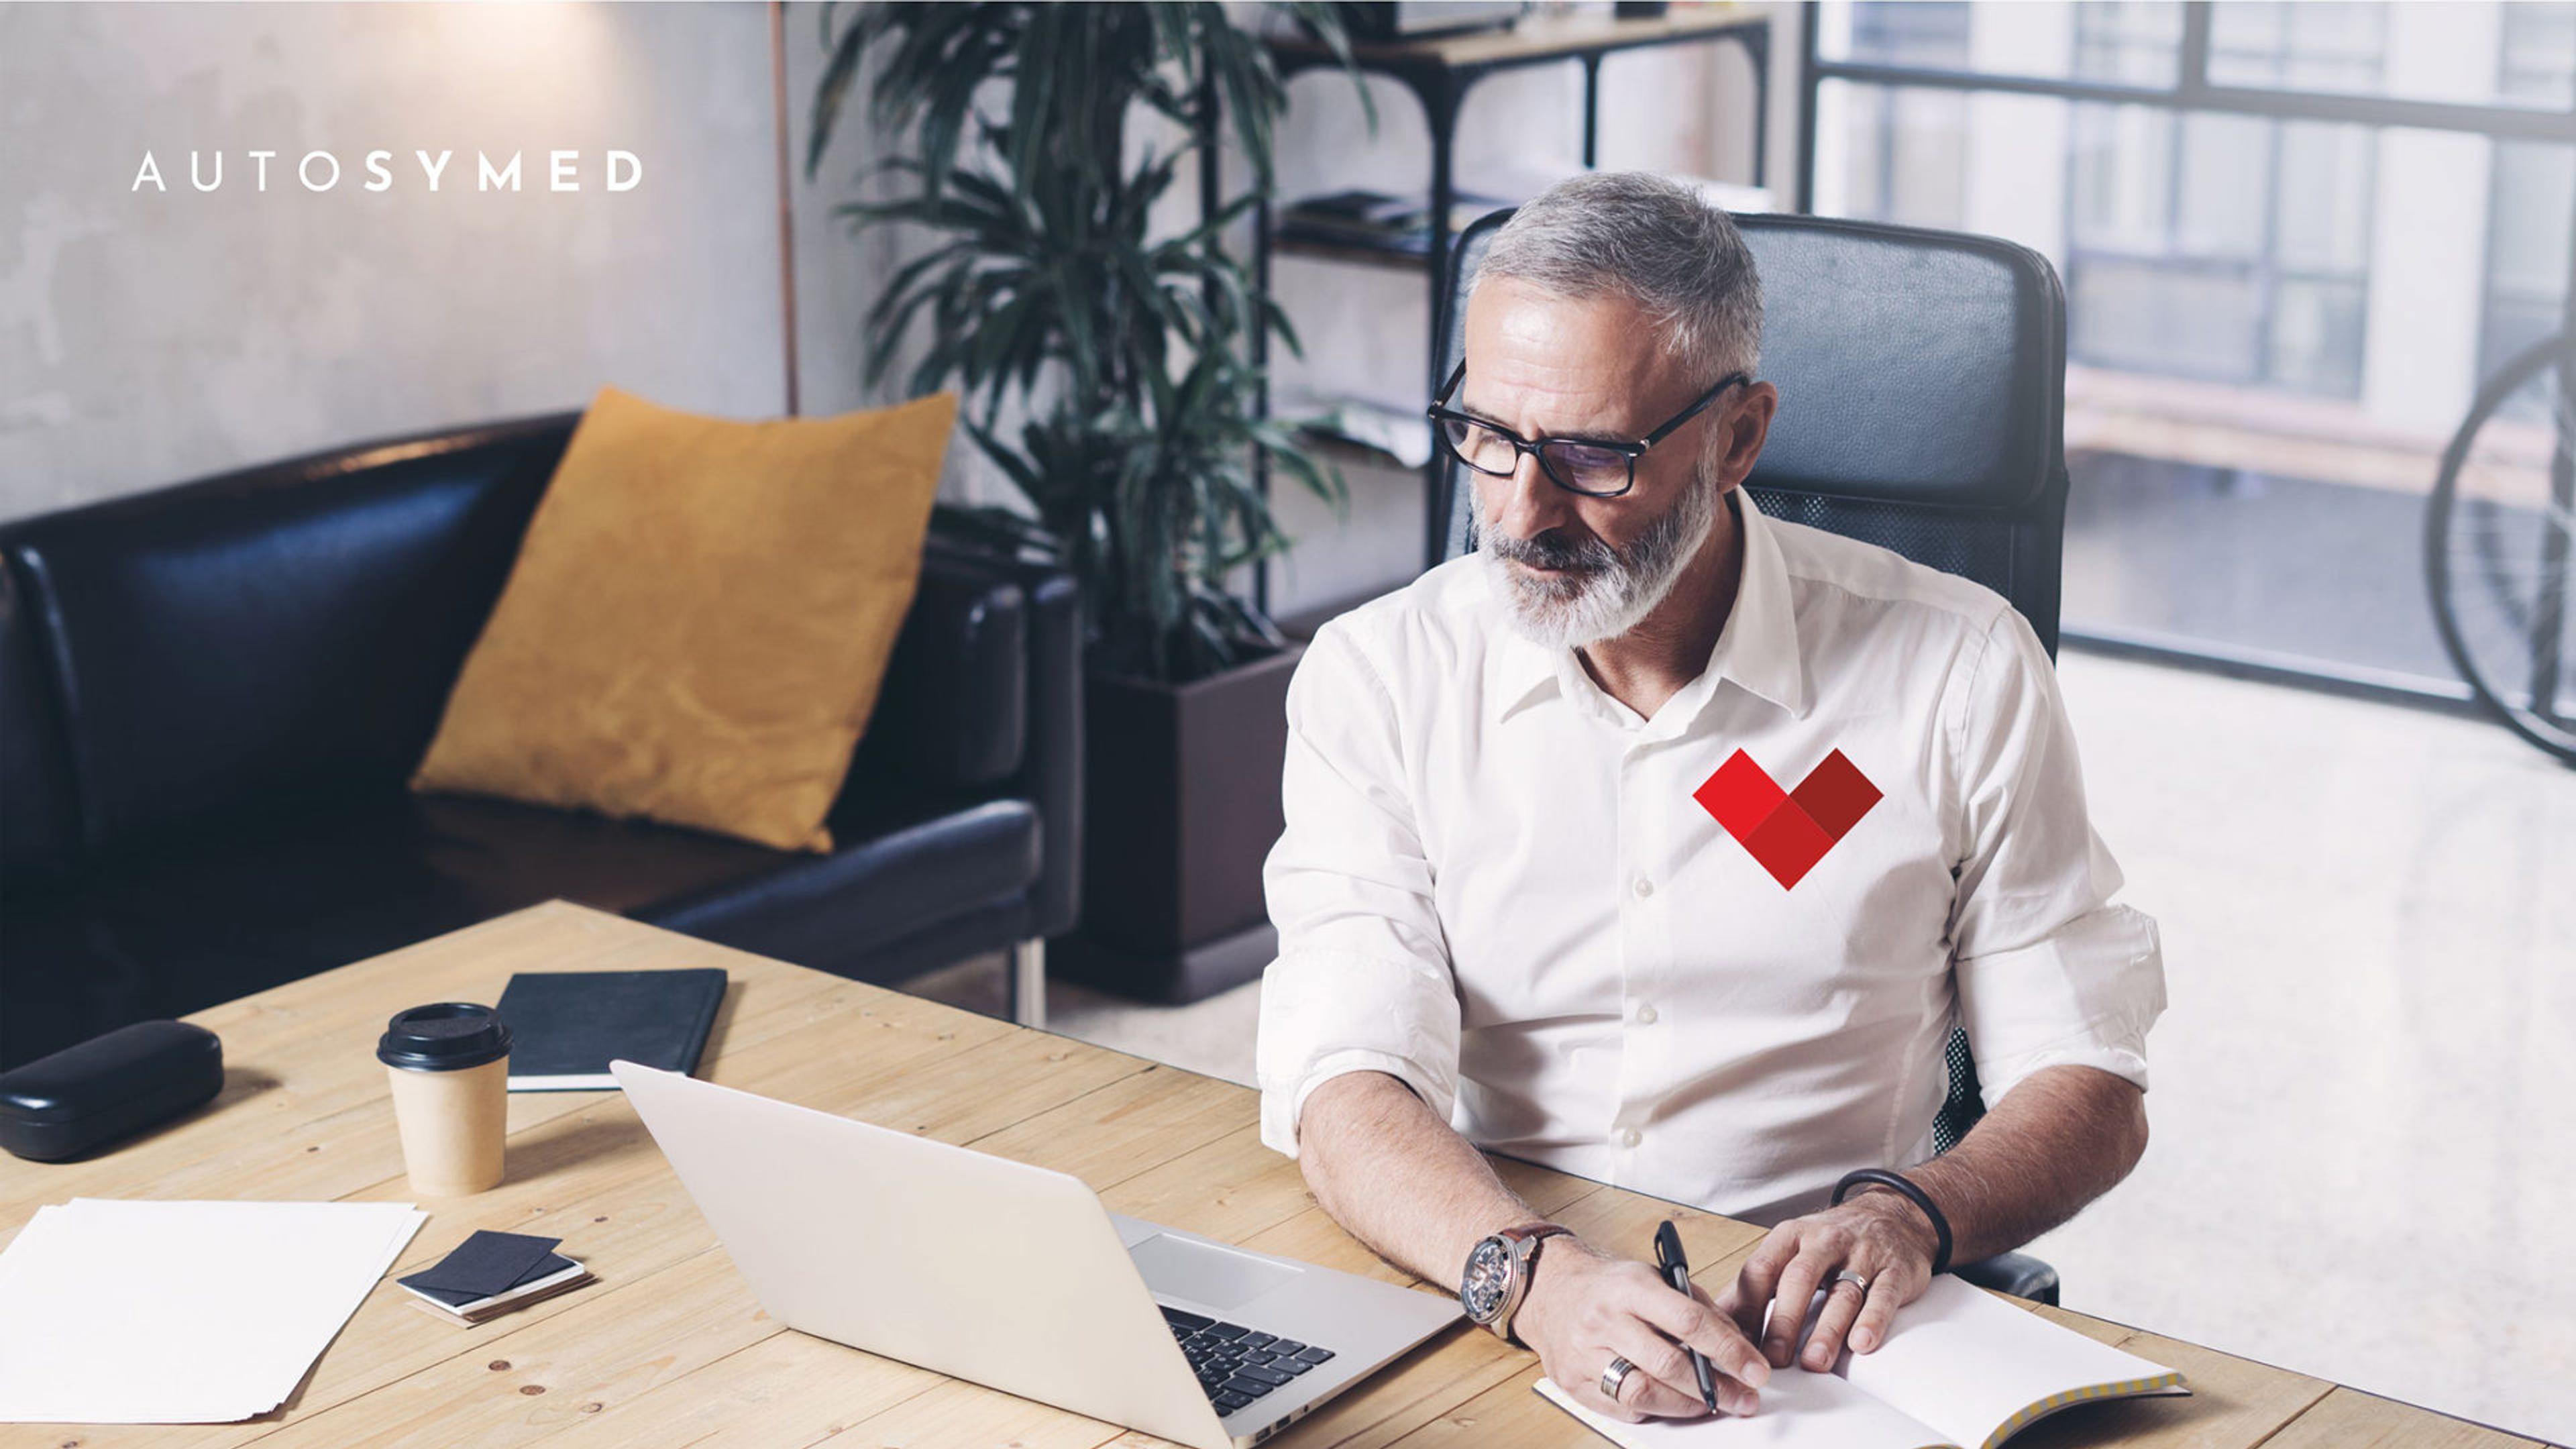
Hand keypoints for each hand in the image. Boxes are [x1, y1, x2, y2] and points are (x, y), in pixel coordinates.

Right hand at [1515, 1235, 1770, 1422]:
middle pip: (1667, 1363)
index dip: (1728, 1348)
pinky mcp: (1573, 1382)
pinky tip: (1672, 1402)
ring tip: (1711, 1404)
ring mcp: (1584, 1353)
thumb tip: (1737, 1343)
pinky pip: (1622, 1407)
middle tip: (1745, 1398)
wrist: (1549, 1291)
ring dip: (1687, 1405)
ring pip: (1643, 1392)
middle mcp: (1604, 1319)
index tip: (1755, 1369)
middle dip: (1715, 1387)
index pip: (1687, 1319)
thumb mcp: (1654, 1277)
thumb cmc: (1609, 1285)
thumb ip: (1697, 1306)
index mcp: (1629, 1286)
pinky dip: (1655, 1409)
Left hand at [1715, 1191, 1938, 1372]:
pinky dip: (1873, 1320)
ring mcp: (1863, 1254)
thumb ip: (1757, 1283)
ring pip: (1842, 1293)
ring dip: (1827, 1330)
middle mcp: (1824, 1241)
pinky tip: (1862, 1343)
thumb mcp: (1790, 1249)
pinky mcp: (1895, 1270)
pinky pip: (1884, 1295)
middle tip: (1773, 1359)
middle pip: (1799, 1280)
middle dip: (1783, 1321)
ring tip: (1814, 1362)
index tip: (1735, 1340)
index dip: (1746, 1306)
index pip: (1761, 1269)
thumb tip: (1720, 1319)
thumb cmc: (1832, 1242)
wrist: (1894, 1215)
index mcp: (1790, 1236)